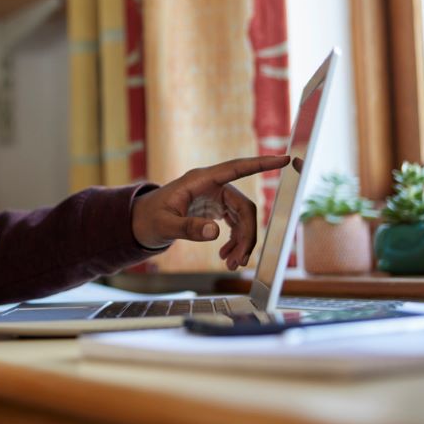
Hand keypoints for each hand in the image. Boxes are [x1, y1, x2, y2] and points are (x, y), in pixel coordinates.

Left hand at [131, 155, 289, 269]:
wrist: (140, 222)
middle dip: (247, 235)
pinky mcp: (215, 208)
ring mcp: (215, 196)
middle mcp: (211, 185)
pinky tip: (226, 256)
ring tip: (232, 265)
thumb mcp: (165, 226)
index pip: (237, 168)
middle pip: (244, 207)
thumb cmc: (149, 219)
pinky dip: (235, 240)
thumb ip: (187, 228)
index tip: (284, 159)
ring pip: (242, 218)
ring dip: (242, 242)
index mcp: (200, 180)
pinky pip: (235, 223)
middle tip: (239, 261)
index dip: (261, 163)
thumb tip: (215, 232)